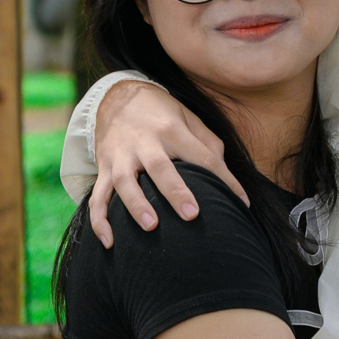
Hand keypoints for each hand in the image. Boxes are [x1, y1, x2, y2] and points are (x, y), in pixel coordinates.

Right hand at [87, 80, 248, 247]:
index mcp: (172, 129)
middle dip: (175, 191)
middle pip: (160, 167)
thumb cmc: (161, 112)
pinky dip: (99, 220)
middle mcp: (145, 142)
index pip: (203, 156)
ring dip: (136, 205)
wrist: (117, 96)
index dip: (225, 179)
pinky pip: (97, 196)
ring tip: (151, 226)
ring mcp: (121, 156)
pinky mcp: (104, 168)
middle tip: (192, 214)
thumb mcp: (188, 116)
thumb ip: (208, 141)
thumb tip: (222, 169)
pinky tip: (109, 242)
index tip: (241, 203)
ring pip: (125, 182)